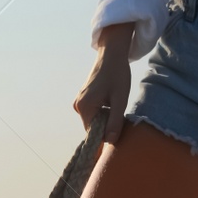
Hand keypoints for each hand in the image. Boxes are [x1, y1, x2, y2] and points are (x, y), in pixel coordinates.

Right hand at [75, 23, 133, 142]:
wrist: (112, 54)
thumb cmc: (117, 75)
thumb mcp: (120, 100)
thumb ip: (115, 122)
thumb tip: (110, 142)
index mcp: (84, 107)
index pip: (94, 133)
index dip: (108, 132)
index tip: (119, 121)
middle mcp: (78, 106)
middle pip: (94, 127)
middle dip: (107, 124)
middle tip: (119, 110)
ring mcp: (79, 102)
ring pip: (95, 120)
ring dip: (107, 117)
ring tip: (115, 102)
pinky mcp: (83, 98)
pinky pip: (94, 113)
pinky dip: (104, 111)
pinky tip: (111, 100)